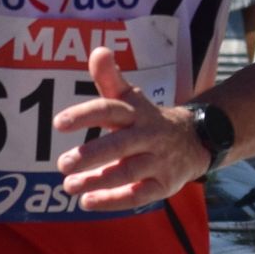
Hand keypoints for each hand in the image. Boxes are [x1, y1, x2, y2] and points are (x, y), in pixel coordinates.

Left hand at [53, 46, 202, 211]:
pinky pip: (139, 195)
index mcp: (136, 112)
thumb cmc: (146, 118)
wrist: (195, 140)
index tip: (59, 123)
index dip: (85, 116)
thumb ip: (109, 78)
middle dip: (90, 155)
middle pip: (119, 145)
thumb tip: (98, 51)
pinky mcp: (164, 184)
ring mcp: (158, 161)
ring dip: (97, 181)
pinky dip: (114, 200)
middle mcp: (149, 135)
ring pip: (127, 172)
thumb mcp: (129, 97)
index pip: (110, 110)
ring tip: (68, 186)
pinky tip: (88, 202)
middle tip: (62, 163)